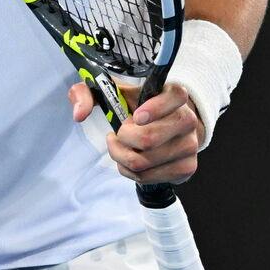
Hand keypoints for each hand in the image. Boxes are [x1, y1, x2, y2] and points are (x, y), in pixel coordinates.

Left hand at [67, 81, 203, 185]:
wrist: (163, 126)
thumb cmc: (136, 107)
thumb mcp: (111, 92)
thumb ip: (86, 93)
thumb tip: (79, 114)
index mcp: (176, 94)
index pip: (176, 96)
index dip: (153, 108)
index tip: (135, 116)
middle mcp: (189, 119)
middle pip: (148, 139)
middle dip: (123, 138)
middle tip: (119, 133)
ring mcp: (190, 146)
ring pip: (143, 162)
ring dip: (121, 156)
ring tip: (120, 145)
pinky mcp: (186, 168)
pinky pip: (148, 177)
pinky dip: (129, 171)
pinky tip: (130, 158)